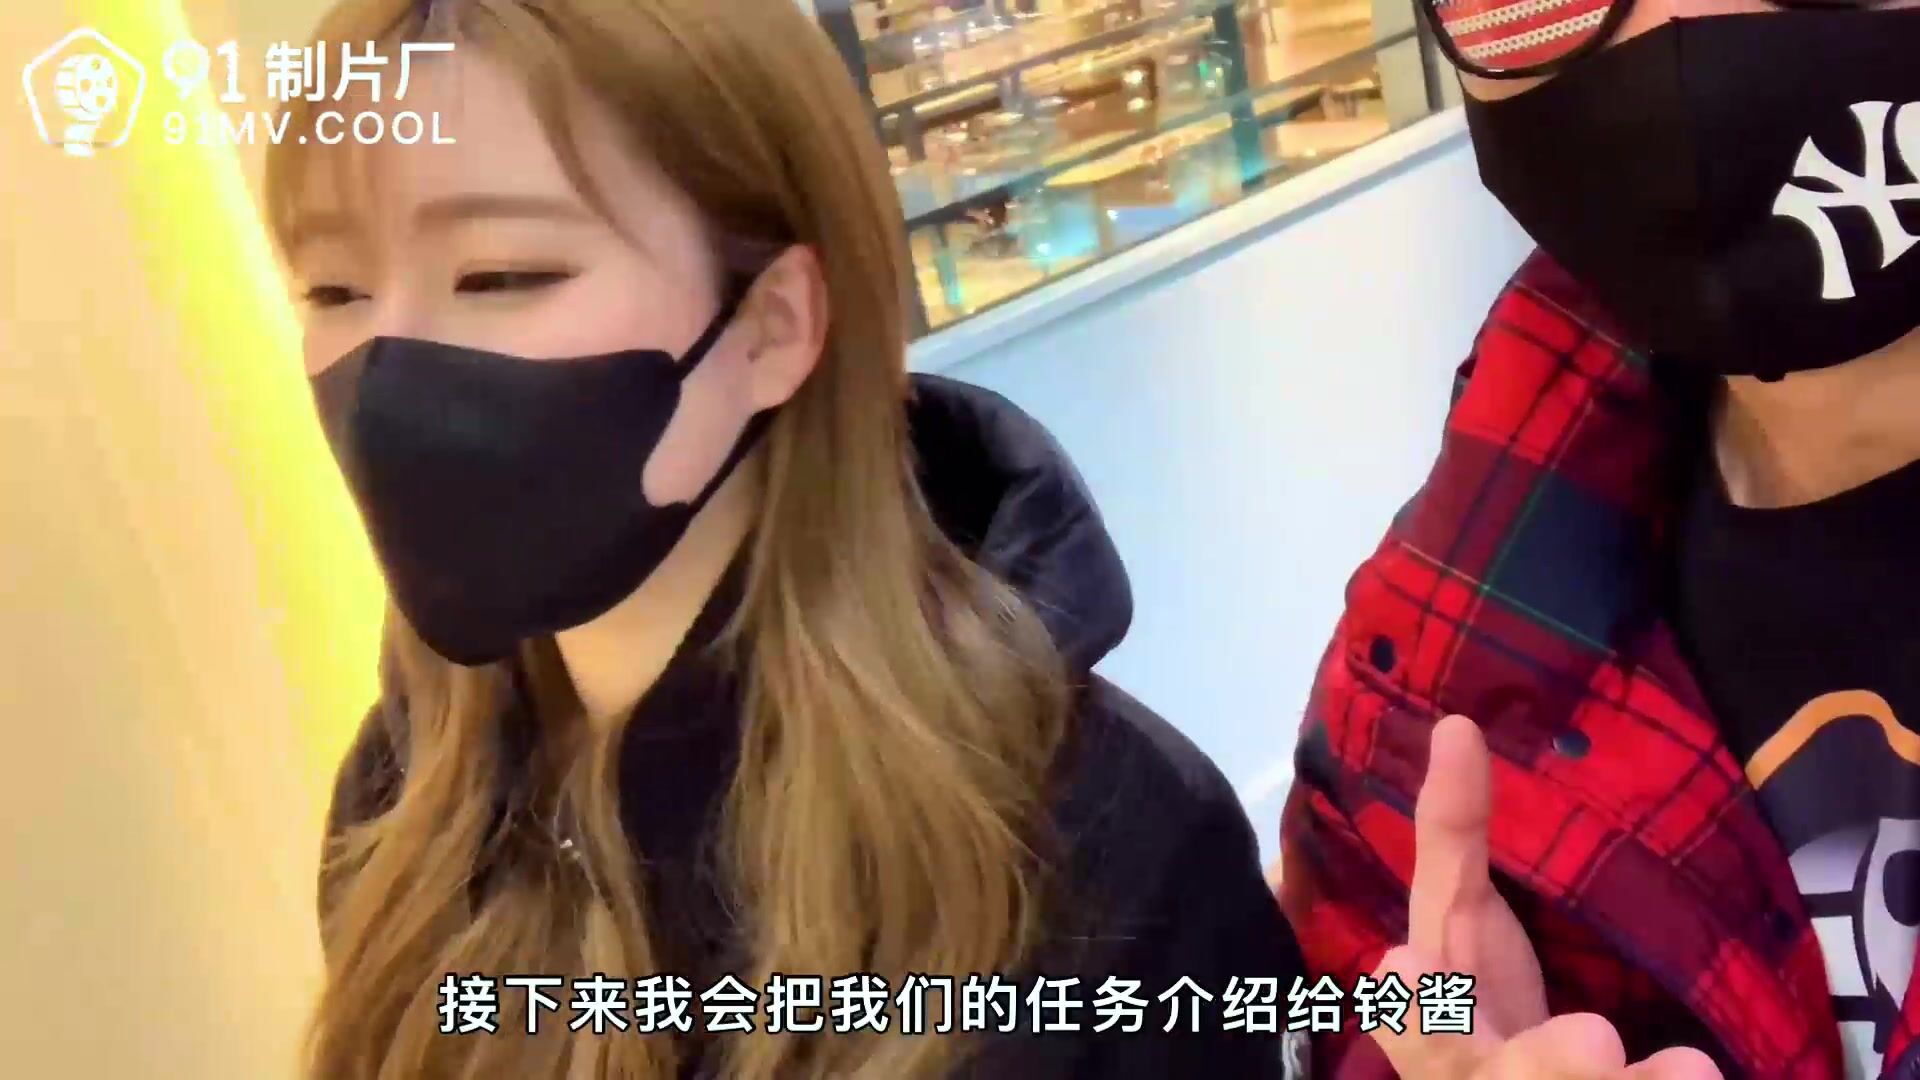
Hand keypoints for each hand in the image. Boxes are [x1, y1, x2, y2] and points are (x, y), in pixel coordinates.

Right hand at [1369, 715, 1721, 1078]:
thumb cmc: (1482, 1007)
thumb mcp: (1459, 919)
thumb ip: (1453, 835)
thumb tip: (1456, 724)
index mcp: (1434, 1022)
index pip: (1415, 1020)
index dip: (1412, 1011)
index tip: (1410, 966)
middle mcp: (1471, 1076)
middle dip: (1537, 1065)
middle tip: (1594, 1041)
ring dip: (1606, 1079)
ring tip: (1689, 1072)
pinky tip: (1700, 1073)